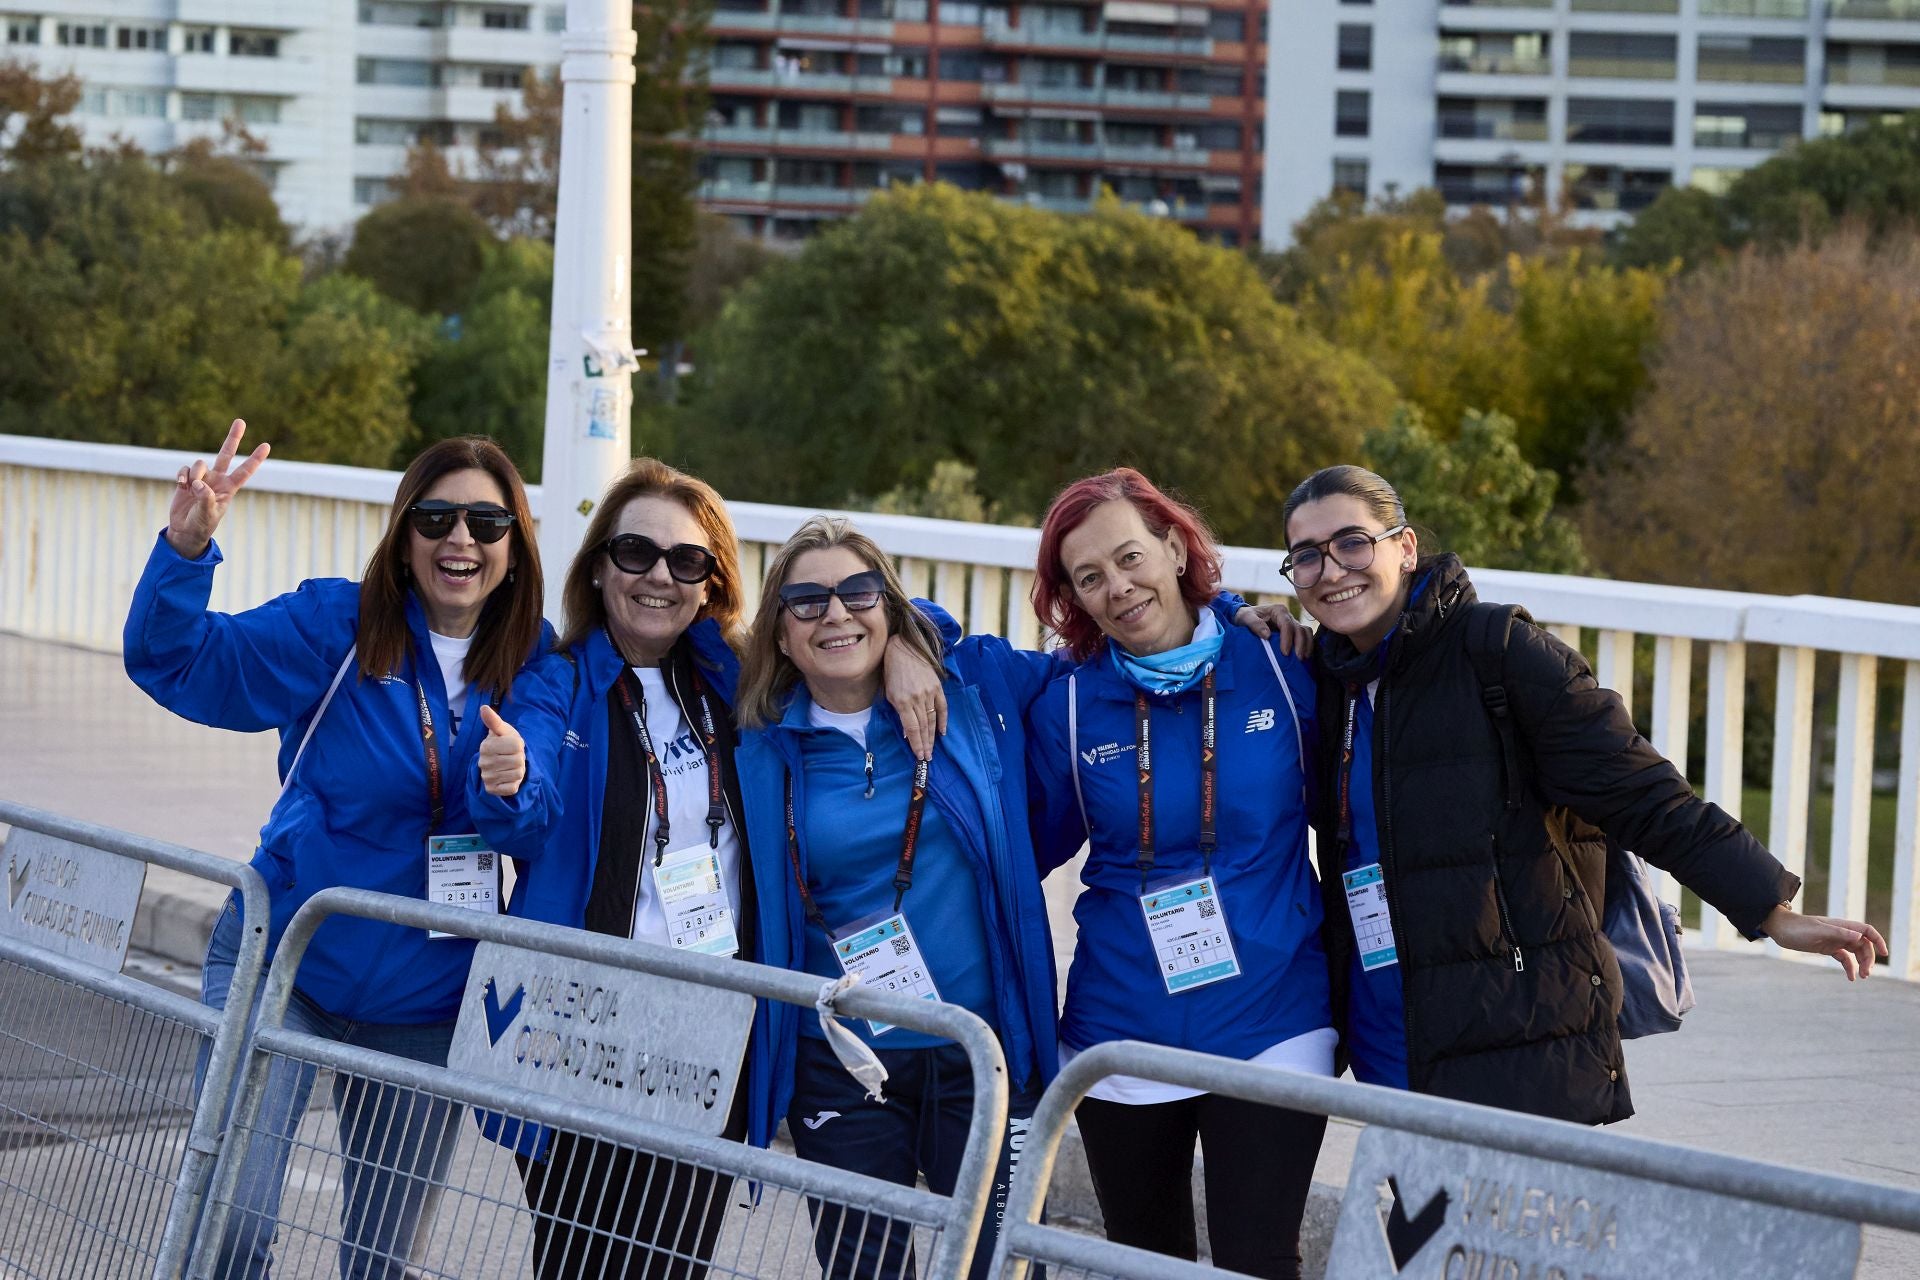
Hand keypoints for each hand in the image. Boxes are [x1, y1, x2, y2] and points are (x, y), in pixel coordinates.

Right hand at [167, 418, 269, 559]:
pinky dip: (182, 475)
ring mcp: (202, 479)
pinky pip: (185, 469)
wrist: (185, 531)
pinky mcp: (187, 480)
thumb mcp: (207, 515)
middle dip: (233, 438)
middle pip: (226, 454)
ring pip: (200, 464)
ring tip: (191, 488)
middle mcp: (217, 480)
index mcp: (228, 489)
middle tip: (240, 421)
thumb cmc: (201, 525)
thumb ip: (205, 498)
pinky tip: (181, 485)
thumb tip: (198, 483)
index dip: (255, 458)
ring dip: (195, 473)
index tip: (266, 445)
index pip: (245, 471)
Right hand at [477, 704, 525, 797]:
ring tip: (510, 766)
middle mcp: (484, 763)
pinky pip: (512, 788)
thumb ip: (495, 721)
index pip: (517, 745)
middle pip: (518, 760)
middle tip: (512, 757)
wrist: (501, 763)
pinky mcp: (492, 790)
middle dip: (519, 758)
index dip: (519, 745)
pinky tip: (508, 778)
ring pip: (517, 774)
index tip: (512, 746)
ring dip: (518, 771)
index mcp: (486, 746)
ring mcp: (487, 777)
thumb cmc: (505, 743)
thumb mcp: (503, 730)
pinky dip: (515, 783)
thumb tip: (484, 708)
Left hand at [883, 635, 947, 761]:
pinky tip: (942, 732)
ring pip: (932, 720)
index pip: (912, 728)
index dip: (916, 744)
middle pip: (923, 727)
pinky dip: (943, 720)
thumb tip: (906, 732)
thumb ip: (897, 712)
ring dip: (932, 737)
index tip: (919, 756)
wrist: (903, 649)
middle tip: (927, 758)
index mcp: (902, 701)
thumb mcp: (888, 693)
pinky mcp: (937, 687)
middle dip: (925, 744)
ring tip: (933, 750)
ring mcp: (928, 693)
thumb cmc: (891, 672)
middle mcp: (916, 699)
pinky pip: (942, 707)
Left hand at [1234, 603, 1314, 657]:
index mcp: (1278, 610)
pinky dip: (1307, 646)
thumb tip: (1267, 635)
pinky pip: (1305, 637)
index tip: (1284, 652)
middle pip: (1299, 629)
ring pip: (1306, 632)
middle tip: (1298, 658)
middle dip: (1300, 644)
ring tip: (1303, 659)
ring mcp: (1292, 623)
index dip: (1287, 638)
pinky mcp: (1294, 631)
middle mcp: (1288, 616)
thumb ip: (1255, 624)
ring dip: (1306, 645)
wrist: (1246, 618)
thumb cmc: (1245, 617)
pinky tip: (1304, 657)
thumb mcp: (1246, 617)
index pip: (1287, 624)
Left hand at [1761, 906, 1887, 979]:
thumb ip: (1839, 933)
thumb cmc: (1798, 927)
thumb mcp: (1818, 931)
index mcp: (1841, 925)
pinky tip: (1851, 977)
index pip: (1867, 930)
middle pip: (1863, 945)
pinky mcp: (1827, 947)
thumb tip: (1860, 937)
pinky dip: (1849, 967)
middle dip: (1868, 959)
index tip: (1884, 953)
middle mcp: (1841, 932)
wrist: (1779, 928)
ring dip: (1861, 964)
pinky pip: (1843, 957)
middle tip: (1866, 974)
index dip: (1877, 940)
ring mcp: (1834, 940)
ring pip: (1855, 952)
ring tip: (1862, 977)